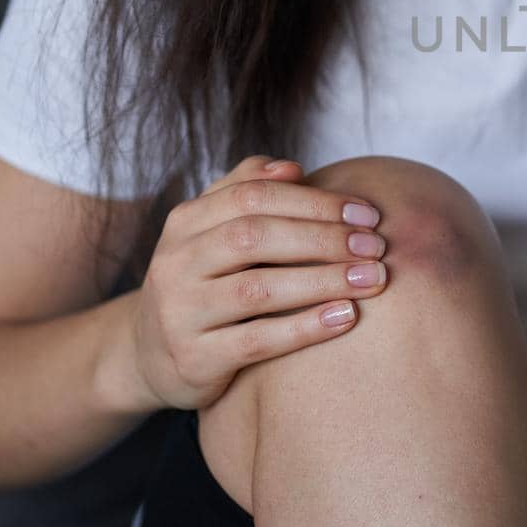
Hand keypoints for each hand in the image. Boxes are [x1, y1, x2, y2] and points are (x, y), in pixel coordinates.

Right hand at [129, 154, 389, 411]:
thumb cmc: (204, 281)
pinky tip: (347, 317)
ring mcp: (180, 313)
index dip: (315, 201)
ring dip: (323, 280)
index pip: (254, 196)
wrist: (150, 356)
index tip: (368, 212)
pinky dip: (305, 328)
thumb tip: (293, 167)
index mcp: (185, 222)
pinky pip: (257, 341)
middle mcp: (176, 263)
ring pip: (257, 289)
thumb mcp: (212, 230)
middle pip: (255, 237)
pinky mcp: (195, 360)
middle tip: (376, 246)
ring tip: (373, 279)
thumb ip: (247, 190)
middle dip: (324, 238)